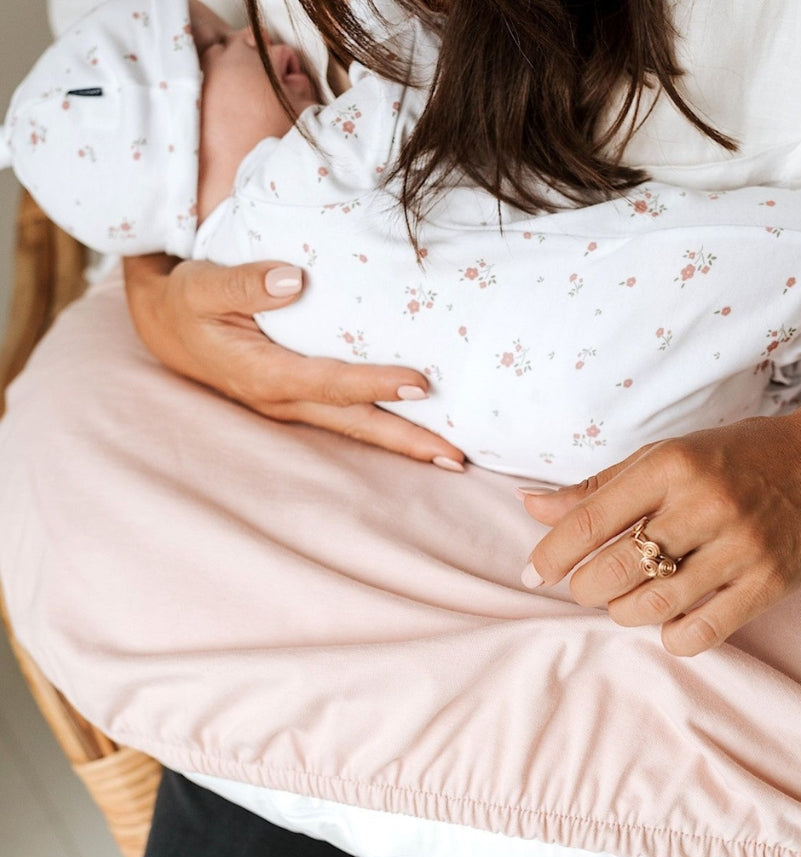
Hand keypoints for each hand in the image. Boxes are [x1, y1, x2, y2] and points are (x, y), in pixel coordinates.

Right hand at [122, 254, 465, 467]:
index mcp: (264, 374)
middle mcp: (284, 399)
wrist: (167, 325)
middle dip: (406, 440)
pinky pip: (348, 417)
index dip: (375, 384)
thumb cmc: (187, 301)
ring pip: (356, 427)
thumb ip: (243, 283)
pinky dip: (384, 428)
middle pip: (355, 423)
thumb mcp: (201, 286)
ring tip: (452, 456)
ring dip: (403, 443)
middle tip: (456, 456)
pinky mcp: (301, 399)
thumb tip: (293, 277)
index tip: (421, 383)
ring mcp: (294, 405)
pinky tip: (418, 432)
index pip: (332, 382)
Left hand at [519, 409, 800, 655]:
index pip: (588, 522)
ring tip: (627, 599)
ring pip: (653, 606)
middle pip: (614, 570)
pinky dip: (672, 635)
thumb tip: (532, 506)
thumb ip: (600, 487)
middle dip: (585, 588)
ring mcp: (741, 547)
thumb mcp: (668, 455)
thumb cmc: (740, 456)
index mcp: (671, 465)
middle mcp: (704, 504)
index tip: (534, 574)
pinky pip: (701, 632)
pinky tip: (670, 618)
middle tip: (586, 586)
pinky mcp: (771, 583)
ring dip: (625, 612)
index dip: (550, 555)